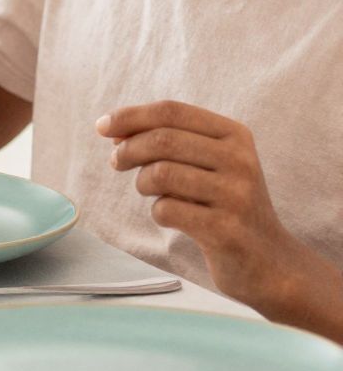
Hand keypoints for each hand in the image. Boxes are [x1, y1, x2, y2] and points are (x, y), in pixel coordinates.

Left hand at [100, 101, 317, 312]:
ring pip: (160, 174)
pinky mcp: (225, 229)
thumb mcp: (205, 163)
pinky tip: (173, 217)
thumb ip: (165, 140)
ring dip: (143, 184)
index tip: (102, 127)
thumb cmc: (223, 204)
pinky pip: (166, 210)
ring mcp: (236, 194)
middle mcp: (240, 159)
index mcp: (234, 135)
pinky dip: (159, 212)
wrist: (267, 259)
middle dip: (128, 151)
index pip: (171, 111)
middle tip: (117, 163)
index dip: (130, 116)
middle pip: (162, 140)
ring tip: (153, 193)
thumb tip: (112, 129)